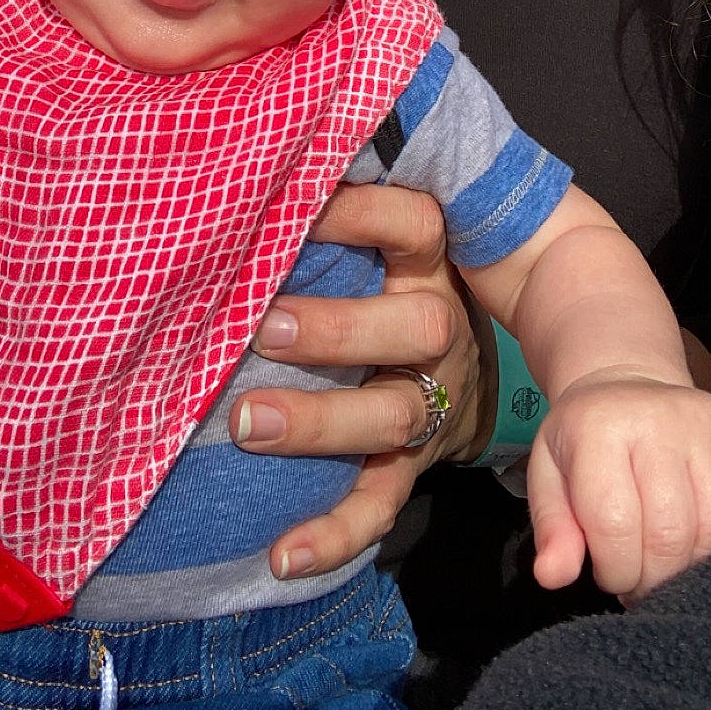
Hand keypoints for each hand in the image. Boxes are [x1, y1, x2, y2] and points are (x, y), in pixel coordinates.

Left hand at [228, 183, 490, 579]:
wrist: (465, 374)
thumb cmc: (385, 282)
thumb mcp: (382, 241)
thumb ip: (337, 209)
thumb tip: (246, 155)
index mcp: (427, 262)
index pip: (413, 223)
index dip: (363, 212)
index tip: (298, 206)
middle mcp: (437, 327)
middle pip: (415, 326)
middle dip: (338, 329)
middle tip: (261, 328)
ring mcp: (429, 400)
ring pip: (394, 414)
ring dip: (322, 421)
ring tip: (247, 424)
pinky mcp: (413, 464)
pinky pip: (381, 501)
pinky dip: (334, 533)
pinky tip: (284, 554)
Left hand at [529, 375, 710, 603]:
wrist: (626, 389)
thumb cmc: (583, 437)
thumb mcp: (548, 473)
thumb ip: (551, 527)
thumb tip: (551, 575)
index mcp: (599, 427)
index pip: (613, 522)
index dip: (613, 569)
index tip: (606, 574)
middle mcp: (656, 421)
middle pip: (667, 534)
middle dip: (649, 576)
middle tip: (634, 577)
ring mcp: (700, 430)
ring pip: (707, 532)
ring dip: (682, 566)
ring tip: (658, 562)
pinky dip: (705, 547)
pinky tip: (682, 545)